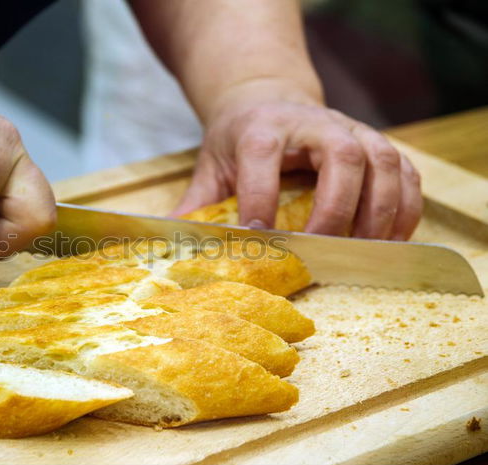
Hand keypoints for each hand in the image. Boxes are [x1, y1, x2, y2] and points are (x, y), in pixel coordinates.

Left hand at [173, 80, 422, 239]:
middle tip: (323, 249)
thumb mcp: (211, 164)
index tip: (260, 237)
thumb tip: (167, 245)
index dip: (261, 196)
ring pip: (383, 162)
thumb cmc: (239, 138)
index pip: (262, 155)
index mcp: (261, 127)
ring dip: (379, 213)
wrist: (270, 99)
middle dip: (336, 208)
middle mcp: (313, 123)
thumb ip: (196, 203)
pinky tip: (391, 240)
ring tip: (363, 253)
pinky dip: (405, 209)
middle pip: (341, 156)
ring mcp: (352, 130)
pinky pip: (407, 174)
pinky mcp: (377, 144)